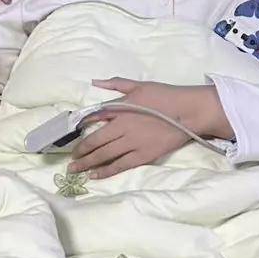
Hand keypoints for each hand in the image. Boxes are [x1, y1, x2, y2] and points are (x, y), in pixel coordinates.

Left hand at [70, 78, 230, 179]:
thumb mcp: (139, 85)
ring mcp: (132, 143)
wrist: (188, 112)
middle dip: (81, 152)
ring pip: (105, 156)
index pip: (93, 121)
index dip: (81, 131)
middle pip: (96, 142)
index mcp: (120, 110)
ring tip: (75, 170)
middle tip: (70, 160)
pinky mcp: (143, 156)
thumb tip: (95, 81)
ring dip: (88, 164)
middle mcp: (122, 128)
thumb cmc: (164, 96)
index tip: (72, 137)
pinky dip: (105, 171)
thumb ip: (116, 84)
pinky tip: (94, 175)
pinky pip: (120, 165)